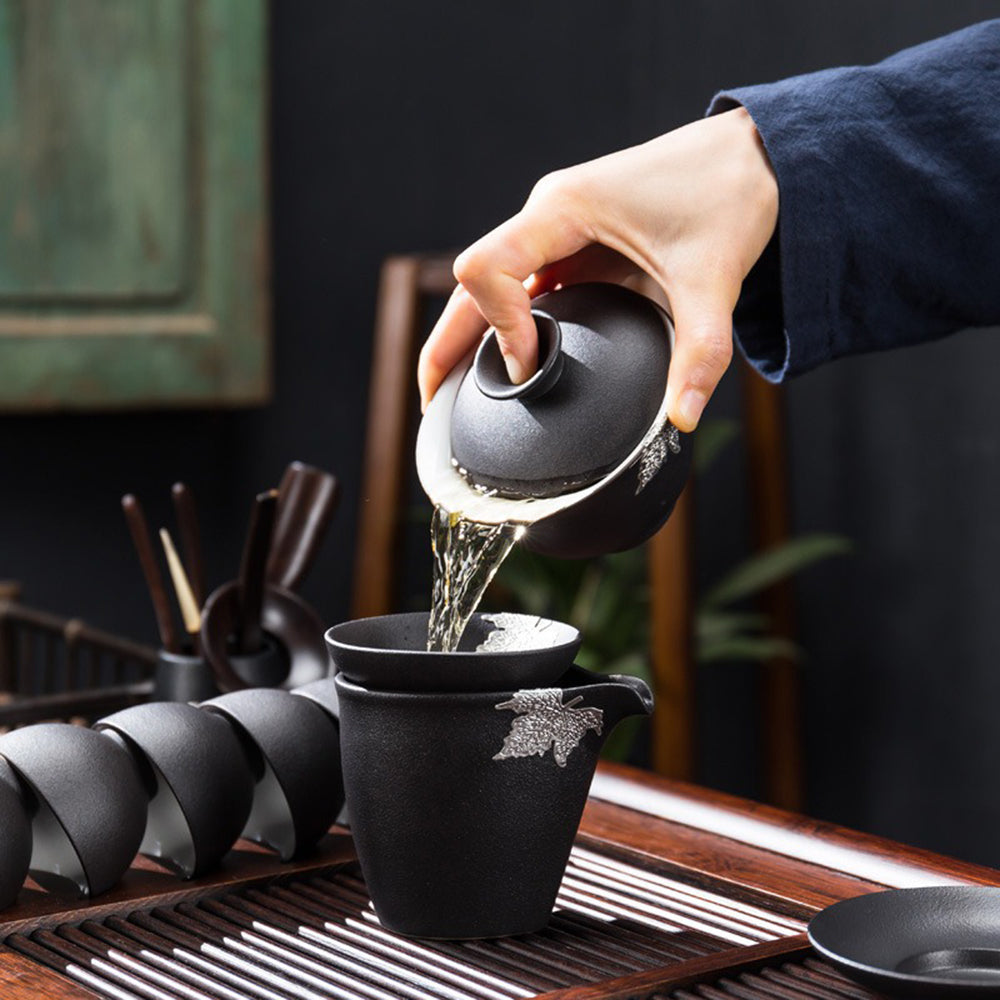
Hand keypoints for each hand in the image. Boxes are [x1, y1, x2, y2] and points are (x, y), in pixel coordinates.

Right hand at [417, 107, 778, 430]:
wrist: (754, 156)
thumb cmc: (728, 194)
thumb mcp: (714, 279)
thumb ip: (700, 351)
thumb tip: (682, 416)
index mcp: (565, 209)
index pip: (487, 266)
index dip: (494, 323)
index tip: (526, 368)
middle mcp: (549, 216)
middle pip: (471, 281)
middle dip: (447, 342)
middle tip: (435, 402)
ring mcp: (558, 230)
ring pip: (491, 284)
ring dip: (469, 334)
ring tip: (457, 391)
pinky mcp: (574, 244)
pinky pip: (521, 285)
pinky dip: (505, 324)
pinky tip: (508, 362)